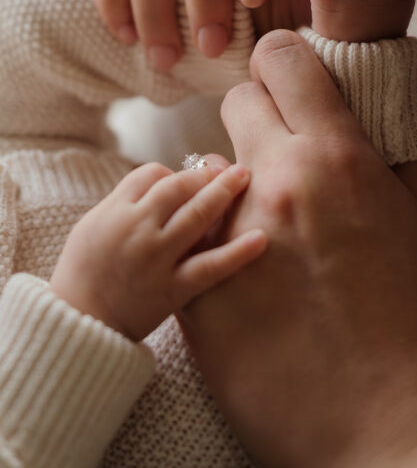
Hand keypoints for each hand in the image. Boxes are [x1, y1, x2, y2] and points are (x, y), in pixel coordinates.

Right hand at [50, 159, 266, 340]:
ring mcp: (156, 259)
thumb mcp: (93, 224)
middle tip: (232, 169)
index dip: (174, 173)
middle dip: (207, 173)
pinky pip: (209, 267)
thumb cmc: (84, 271)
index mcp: (115, 210)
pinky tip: (260, 238)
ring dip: (225, 193)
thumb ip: (127, 200)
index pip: (153, 174)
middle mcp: (137, 229)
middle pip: (179, 187)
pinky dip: (237, 253)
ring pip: (197, 216)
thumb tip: (166, 178)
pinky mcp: (172, 290)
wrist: (77, 325)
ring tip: (245, 177)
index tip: (188, 180)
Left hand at [179, 31, 416, 467]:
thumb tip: (390, 110)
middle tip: (282, 155)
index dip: (284, 61)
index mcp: (339, 158)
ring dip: (235, 187)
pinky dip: (213, 244)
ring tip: (269, 231)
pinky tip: (251, 278)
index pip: (281, 57)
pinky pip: (191, 239)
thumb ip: (401, 155)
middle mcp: (278, 183)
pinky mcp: (199, 294)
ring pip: (210, 174)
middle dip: (259, 118)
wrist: (391, 431)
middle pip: (238, 104)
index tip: (289, 80)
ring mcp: (231, 238)